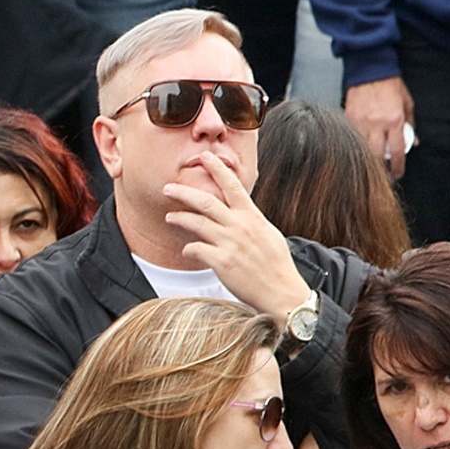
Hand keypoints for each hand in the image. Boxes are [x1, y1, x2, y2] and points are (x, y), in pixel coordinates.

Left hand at [162, 151, 312, 318]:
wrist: (282, 291)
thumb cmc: (275, 265)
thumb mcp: (267, 234)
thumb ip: (250, 221)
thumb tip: (239, 211)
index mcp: (252, 217)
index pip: (233, 186)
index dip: (217, 169)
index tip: (205, 157)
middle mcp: (240, 226)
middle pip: (206, 201)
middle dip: (183, 192)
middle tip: (168, 187)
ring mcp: (230, 243)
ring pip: (196, 223)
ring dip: (178, 218)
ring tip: (169, 216)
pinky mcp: (221, 262)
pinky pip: (195, 249)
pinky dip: (188, 248)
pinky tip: (187, 250)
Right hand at [345, 76, 414, 178]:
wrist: (370, 70)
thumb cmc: (391, 86)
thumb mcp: (407, 104)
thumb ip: (410, 124)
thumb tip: (414, 142)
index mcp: (394, 120)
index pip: (397, 150)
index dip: (398, 166)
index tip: (398, 173)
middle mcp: (376, 123)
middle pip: (377, 154)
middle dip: (381, 168)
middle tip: (383, 174)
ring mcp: (360, 121)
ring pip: (362, 148)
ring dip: (367, 158)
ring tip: (370, 164)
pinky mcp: (348, 117)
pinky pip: (351, 137)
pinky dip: (355, 144)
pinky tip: (358, 148)